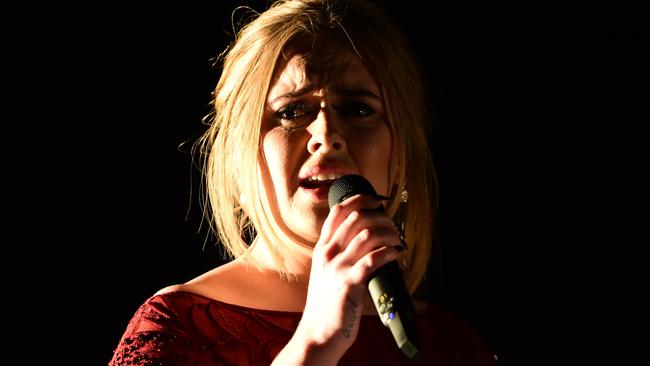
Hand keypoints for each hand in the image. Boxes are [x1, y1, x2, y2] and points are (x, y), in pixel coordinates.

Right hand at [289, 193, 404, 363]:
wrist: (318, 333)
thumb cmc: (328, 303)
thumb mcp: (326, 272)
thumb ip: (340, 254)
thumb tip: (367, 237)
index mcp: (322, 248)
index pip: (338, 212)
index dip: (360, 199)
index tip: (377, 200)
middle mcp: (327, 253)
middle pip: (356, 218)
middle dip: (380, 216)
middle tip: (393, 225)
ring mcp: (337, 268)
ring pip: (367, 235)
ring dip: (388, 233)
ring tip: (398, 240)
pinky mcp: (348, 283)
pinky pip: (373, 259)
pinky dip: (389, 252)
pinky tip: (396, 254)